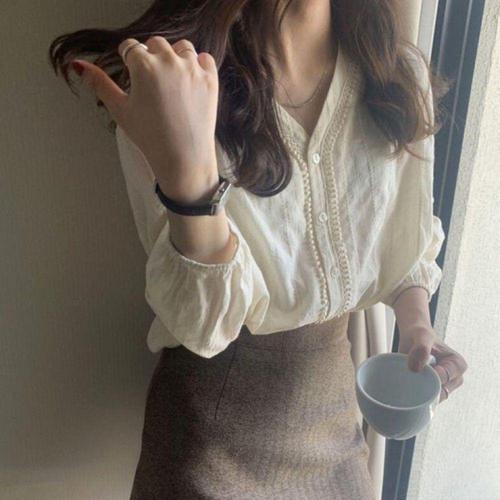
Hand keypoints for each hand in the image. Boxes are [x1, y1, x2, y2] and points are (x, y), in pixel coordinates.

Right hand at [69, 37, 219, 202]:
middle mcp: (169, 61)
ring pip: (181, 48)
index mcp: (143, 65)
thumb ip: (100, 83)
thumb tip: (79, 65)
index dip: (129, 59)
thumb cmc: (150, 137)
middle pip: (156, 44)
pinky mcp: (211, 80)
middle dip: (151, 57)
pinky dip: (197, 65)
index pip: (131, 47)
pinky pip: (204, 59)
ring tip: (170, 80)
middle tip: (151, 81)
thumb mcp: (119, 109)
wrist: (183, 157)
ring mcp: (193, 69)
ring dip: (174, 57)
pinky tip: (189, 80)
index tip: (132, 71)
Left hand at [398, 325, 468, 403]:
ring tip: (408, 379)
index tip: (413, 369)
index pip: (443, 380)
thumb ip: (421, 349)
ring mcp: (445, 385)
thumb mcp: (421, 336)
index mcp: (458, 365)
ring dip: (419, 393)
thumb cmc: (419, 334)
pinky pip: (427, 400)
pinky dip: (416, 396)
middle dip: (423, 388)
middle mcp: (455, 378)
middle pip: (439, 393)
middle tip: (408, 377)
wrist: (412, 335)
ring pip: (433, 399)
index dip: (426, 376)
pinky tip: (406, 387)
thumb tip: (416, 369)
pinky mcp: (434, 390)